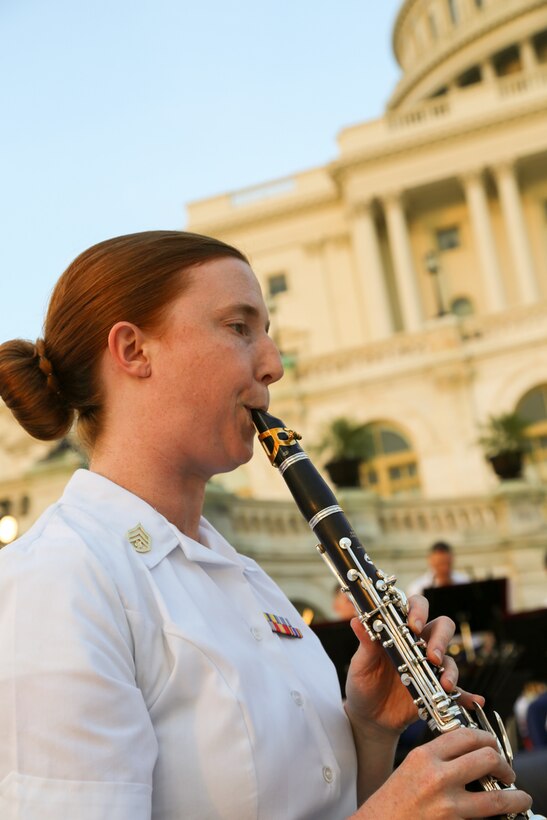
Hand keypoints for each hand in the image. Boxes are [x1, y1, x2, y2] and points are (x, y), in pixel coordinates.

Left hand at [344, 593, 483, 736]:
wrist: (369, 716)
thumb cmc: (363, 682)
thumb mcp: (361, 663)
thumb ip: (365, 643)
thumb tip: (356, 620)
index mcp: (400, 631)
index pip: (416, 607)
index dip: (419, 611)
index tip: (414, 626)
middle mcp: (419, 644)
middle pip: (442, 627)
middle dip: (441, 639)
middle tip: (432, 656)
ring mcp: (430, 668)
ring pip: (450, 658)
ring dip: (451, 669)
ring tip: (445, 684)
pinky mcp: (436, 690)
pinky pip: (459, 691)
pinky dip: (468, 696)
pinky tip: (476, 702)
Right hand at [354, 728, 531, 818]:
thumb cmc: (394, 800)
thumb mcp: (412, 766)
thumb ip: (439, 756)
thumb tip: (472, 753)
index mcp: (425, 755)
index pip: (467, 735)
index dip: (487, 738)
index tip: (492, 746)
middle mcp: (437, 777)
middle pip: (487, 758)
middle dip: (505, 764)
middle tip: (508, 772)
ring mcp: (448, 806)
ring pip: (497, 796)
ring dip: (516, 797)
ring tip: (520, 798)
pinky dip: (499, 818)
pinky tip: (502, 817)